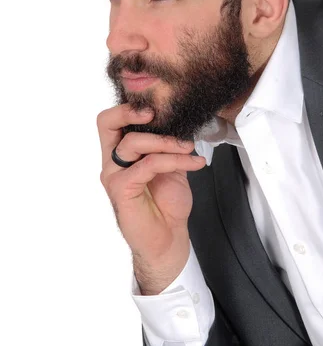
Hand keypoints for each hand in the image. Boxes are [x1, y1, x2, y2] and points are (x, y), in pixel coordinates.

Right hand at [97, 103, 205, 293]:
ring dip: (166, 141)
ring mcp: (115, 176)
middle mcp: (113, 162)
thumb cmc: (168, 204)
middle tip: (157, 114)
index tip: (155, 106)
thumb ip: (168, 146)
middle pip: (106, 124)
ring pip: (132, 143)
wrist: (169, 239)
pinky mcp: (122, 190)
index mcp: (122, 153)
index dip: (128, 108)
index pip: (111, 121)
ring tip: (188, 148)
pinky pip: (148, 165)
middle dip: (131, 112)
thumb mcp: (171, 166)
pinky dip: (174, 160)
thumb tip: (182, 123)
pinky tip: (193, 163)